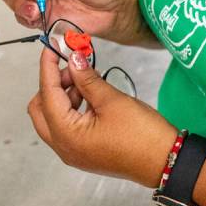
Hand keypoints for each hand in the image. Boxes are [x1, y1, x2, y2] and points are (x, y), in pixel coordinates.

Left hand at [27, 47, 177, 186]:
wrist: (164, 161)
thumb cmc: (140, 133)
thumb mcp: (112, 100)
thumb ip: (88, 79)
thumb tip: (73, 59)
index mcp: (66, 134)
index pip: (47, 93)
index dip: (48, 66)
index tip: (53, 44)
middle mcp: (63, 146)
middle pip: (40, 108)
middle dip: (53, 82)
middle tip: (75, 65)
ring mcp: (72, 151)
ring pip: (52, 116)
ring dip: (64, 94)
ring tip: (88, 78)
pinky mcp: (83, 151)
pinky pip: (66, 125)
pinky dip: (72, 106)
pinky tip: (91, 94)